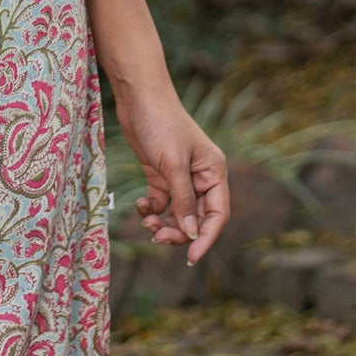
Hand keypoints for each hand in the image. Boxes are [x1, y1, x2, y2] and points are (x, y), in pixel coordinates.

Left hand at [117, 93, 229, 265]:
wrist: (138, 97)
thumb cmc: (161, 124)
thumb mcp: (173, 164)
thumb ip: (184, 200)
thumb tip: (192, 233)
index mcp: (214, 173)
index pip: (217, 215)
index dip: (206, 238)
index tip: (191, 258)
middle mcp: (201, 178)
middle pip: (196, 218)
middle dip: (179, 231)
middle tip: (157, 236)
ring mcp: (180, 177)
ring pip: (178, 213)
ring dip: (164, 223)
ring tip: (147, 222)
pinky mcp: (161, 174)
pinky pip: (162, 202)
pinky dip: (152, 209)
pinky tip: (142, 205)